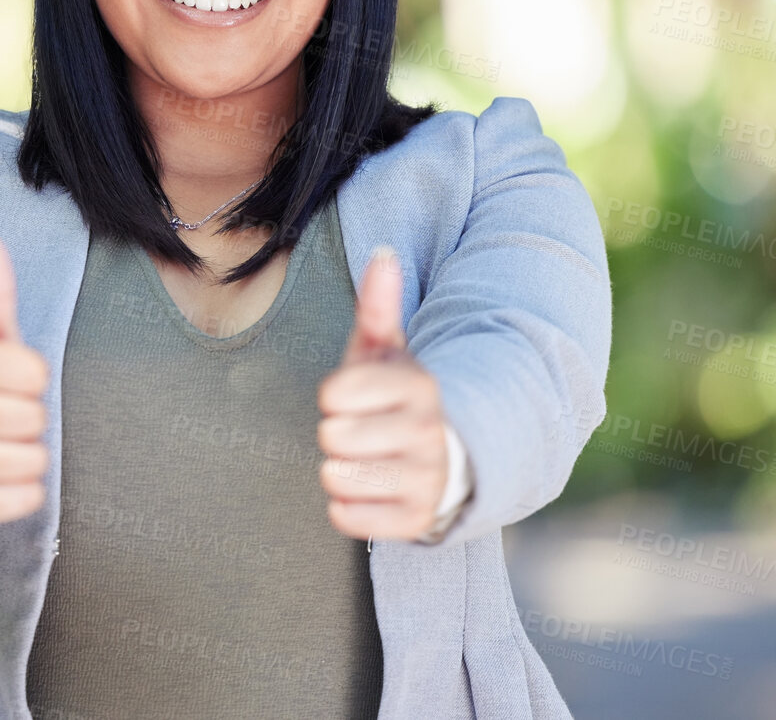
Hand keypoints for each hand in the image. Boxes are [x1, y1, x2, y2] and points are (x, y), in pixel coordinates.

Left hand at [316, 247, 447, 540]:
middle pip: (331, 436)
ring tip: (364, 459)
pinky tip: (369, 489)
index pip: (335, 393)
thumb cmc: (394, 398)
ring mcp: (427, 480)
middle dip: (334, 433)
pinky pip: (346, 516)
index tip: (351, 397)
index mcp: (420, 386)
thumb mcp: (386, 352)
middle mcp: (430, 433)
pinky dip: (346, 506)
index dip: (332, 395)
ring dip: (338, 470)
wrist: (443, 460)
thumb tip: (382, 253)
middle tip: (360, 431)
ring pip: (337, 477)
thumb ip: (378, 306)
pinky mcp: (416, 522)